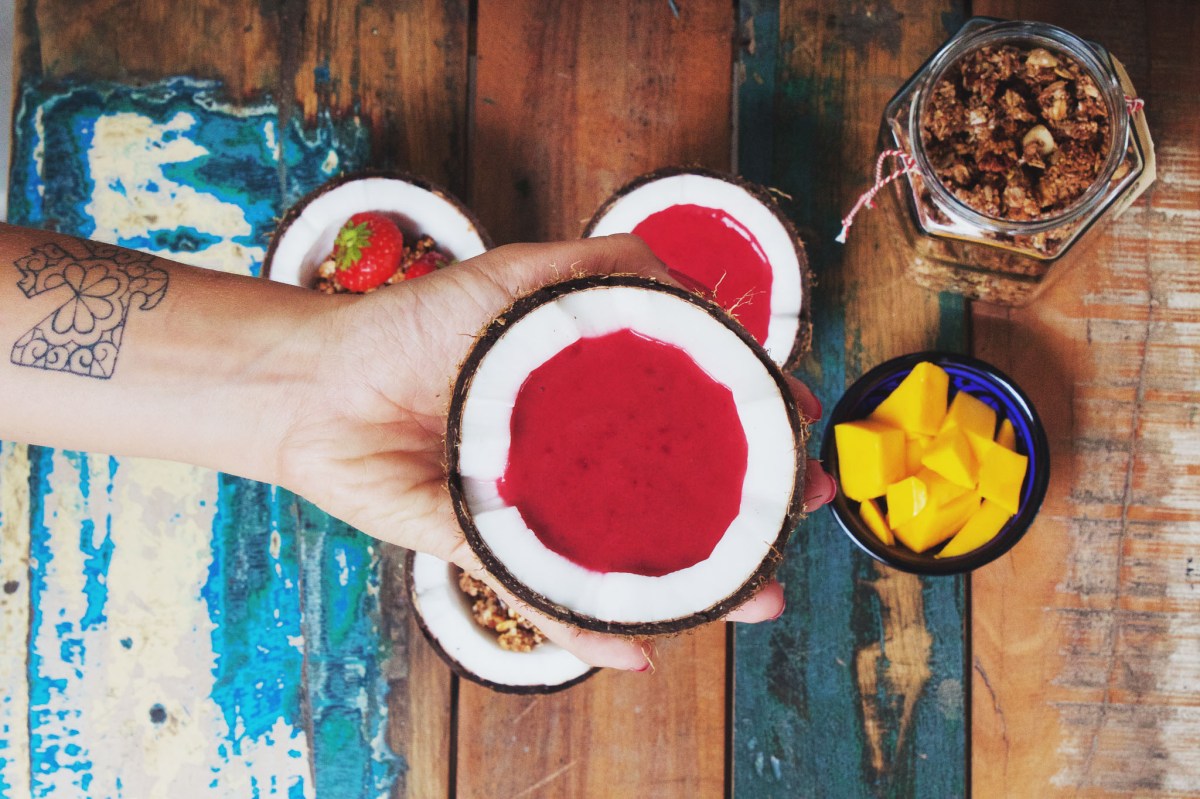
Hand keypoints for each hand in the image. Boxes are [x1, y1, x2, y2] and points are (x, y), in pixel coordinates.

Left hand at [277, 235, 836, 668]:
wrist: (319, 384)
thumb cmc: (414, 324)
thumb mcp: (520, 278)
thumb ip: (603, 271)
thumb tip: (694, 285)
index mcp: (590, 397)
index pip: (686, 413)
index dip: (748, 423)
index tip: (799, 431)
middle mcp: (575, 456)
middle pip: (673, 493)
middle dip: (746, 514)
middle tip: (794, 520)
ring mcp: (536, 507)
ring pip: (626, 555)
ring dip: (695, 586)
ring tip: (752, 598)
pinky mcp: (488, 548)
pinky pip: (543, 595)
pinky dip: (588, 627)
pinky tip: (636, 650)